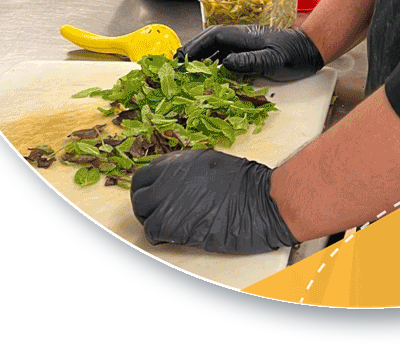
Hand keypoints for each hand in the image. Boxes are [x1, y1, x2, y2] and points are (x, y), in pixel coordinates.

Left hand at [130, 149, 297, 252]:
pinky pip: (153, 232)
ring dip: (152, 221)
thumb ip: (189, 173)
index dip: (148, 189)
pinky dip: (160, 236)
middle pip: (138, 195)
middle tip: (158, 214)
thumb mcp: (213, 165)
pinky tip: (175, 236)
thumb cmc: (247, 184)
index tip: (154, 197)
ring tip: (168, 227)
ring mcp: (170, 200)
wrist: (261, 200)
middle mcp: (170, 178)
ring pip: (143, 213)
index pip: (145, 175)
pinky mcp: (174, 224)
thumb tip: (178, 183)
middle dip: (145, 206)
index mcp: (180, 161)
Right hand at [175, 25, 323, 81]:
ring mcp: (245, 45)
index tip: (180, 56)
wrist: (311, 50)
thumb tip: (225, 62)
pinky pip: (226, 57)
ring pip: (217, 49)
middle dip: (192, 51)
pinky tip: (208, 75)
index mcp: (244, 35)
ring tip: (186, 72)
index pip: (213, 36)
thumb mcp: (273, 59)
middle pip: (210, 41)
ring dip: (201, 58)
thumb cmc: (295, 54)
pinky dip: (213, 64)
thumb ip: (250, 60)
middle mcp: (241, 38)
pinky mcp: (250, 54)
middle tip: (176, 66)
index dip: (195, 45)